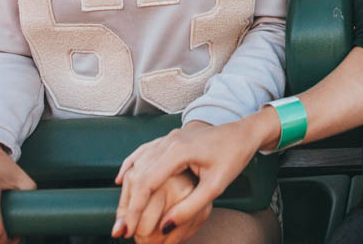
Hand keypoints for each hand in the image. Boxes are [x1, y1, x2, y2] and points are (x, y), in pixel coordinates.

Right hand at [114, 119, 262, 242]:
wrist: (242, 132)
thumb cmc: (233, 156)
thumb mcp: (216, 186)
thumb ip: (190, 207)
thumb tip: (165, 227)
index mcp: (178, 150)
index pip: (146, 183)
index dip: (134, 210)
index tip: (126, 231)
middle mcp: (168, 141)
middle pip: (136, 175)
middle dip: (127, 205)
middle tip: (120, 231)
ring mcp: (166, 138)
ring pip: (137, 165)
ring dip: (127, 191)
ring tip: (122, 216)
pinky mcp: (169, 139)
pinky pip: (143, 153)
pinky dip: (130, 166)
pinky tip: (120, 180)